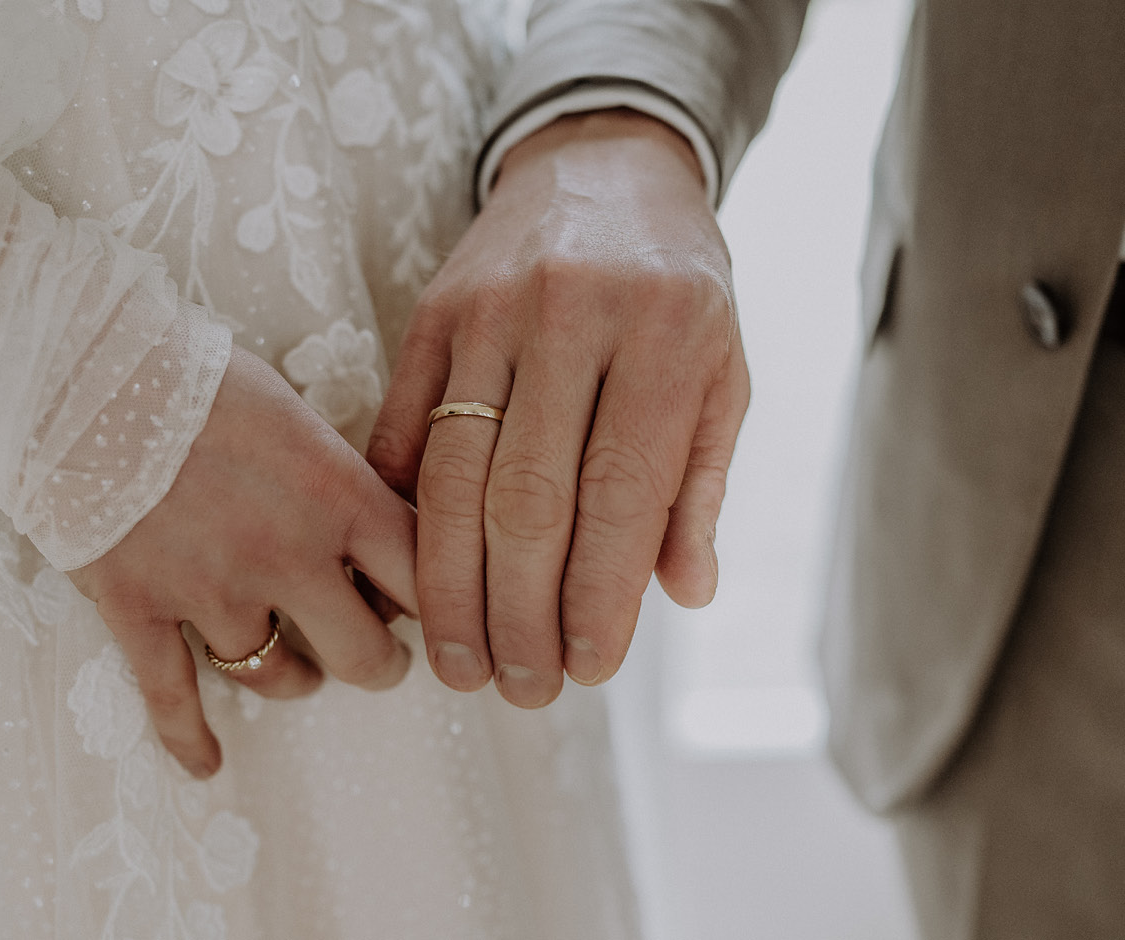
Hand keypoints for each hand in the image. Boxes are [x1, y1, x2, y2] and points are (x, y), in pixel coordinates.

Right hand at [69, 348, 417, 775]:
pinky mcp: (141, 610)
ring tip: (296, 669)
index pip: (425, 577)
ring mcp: (213, 591)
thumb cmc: (194, 372)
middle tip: (373, 656)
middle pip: (367, 656)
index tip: (427, 608)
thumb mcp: (293, 410)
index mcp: (338, 497)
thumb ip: (337, 473)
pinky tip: (207, 766)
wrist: (81, 369)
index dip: (436, 604)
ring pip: (280, 679)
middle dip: (378, 664)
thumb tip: (370, 516)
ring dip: (295, 680)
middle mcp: (289, 556)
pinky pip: (172, 699)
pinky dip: (190, 740)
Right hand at [368, 109, 747, 706]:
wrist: (602, 166)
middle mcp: (574, 318)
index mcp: (668, 335)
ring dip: (450, 583)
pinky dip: (399, 511)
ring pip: (454, 474)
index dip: (599, 596)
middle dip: (519, 611)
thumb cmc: (679, 285)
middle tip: (517, 686)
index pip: (621, 494)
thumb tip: (681, 592)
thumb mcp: (724, 368)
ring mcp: (490, 311)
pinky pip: (402, 424)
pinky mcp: (432, 312)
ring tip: (458, 659)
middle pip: (528, 498)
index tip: (587, 668)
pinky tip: (403, 575)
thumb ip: (699, 480)